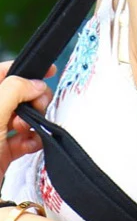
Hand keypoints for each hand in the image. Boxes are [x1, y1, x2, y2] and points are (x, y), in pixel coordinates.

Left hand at [0, 61, 56, 177]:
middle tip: (38, 108)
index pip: (2, 73)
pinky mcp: (5, 151)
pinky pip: (26, 140)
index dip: (24, 69)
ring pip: (25, 117)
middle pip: (18, 96)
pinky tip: (32, 144)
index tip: (48, 70)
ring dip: (34, 123)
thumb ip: (14, 91)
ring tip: (29, 130)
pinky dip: (34, 141)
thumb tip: (36, 84)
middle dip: (33, 101)